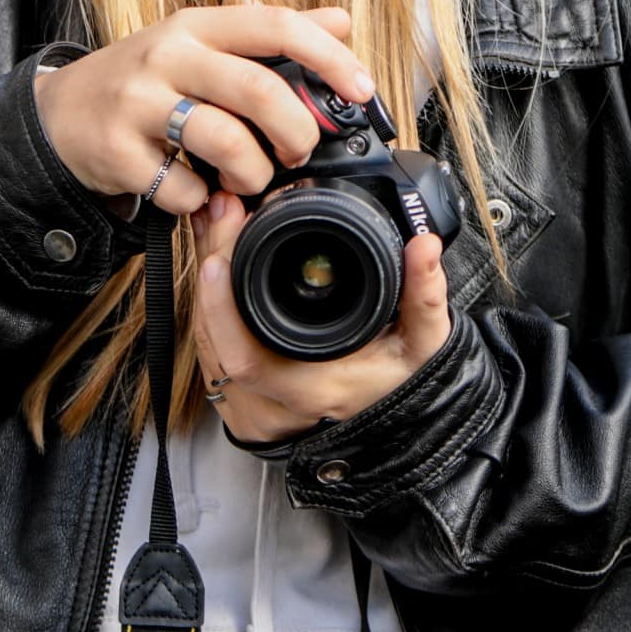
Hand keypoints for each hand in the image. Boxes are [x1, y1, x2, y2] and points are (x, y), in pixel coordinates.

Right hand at [33, 6, 374, 216]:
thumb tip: (340, 20)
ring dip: (253, 174)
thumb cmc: (145, 80)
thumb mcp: (200, 43)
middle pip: (257, 90)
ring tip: (249, 180)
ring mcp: (138, 104)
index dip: (328, 57)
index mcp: (197, 26)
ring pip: (225, 142)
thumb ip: (268, 35)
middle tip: (298, 152)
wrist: (58, 114)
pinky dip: (200, 202)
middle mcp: (167, 56)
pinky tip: (194, 193)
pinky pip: (181, 189)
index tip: (362, 88)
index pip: (275, 26)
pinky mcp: (117, 153)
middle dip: (295, 132)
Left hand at [188, 189, 452, 441]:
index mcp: (311, 390)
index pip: (246, 360)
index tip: (217, 259)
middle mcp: (273, 403)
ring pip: (205, 337)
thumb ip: (426, 297)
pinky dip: (207, 296)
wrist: (389, 420)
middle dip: (211, 265)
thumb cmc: (401, 383)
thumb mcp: (423, 346)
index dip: (221, 312)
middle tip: (222, 210)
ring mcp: (251, 402)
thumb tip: (423, 246)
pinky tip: (213, 253)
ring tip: (215, 219)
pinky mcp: (240, 392)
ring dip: (204, 277)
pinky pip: (209, 343)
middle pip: (214, 337)